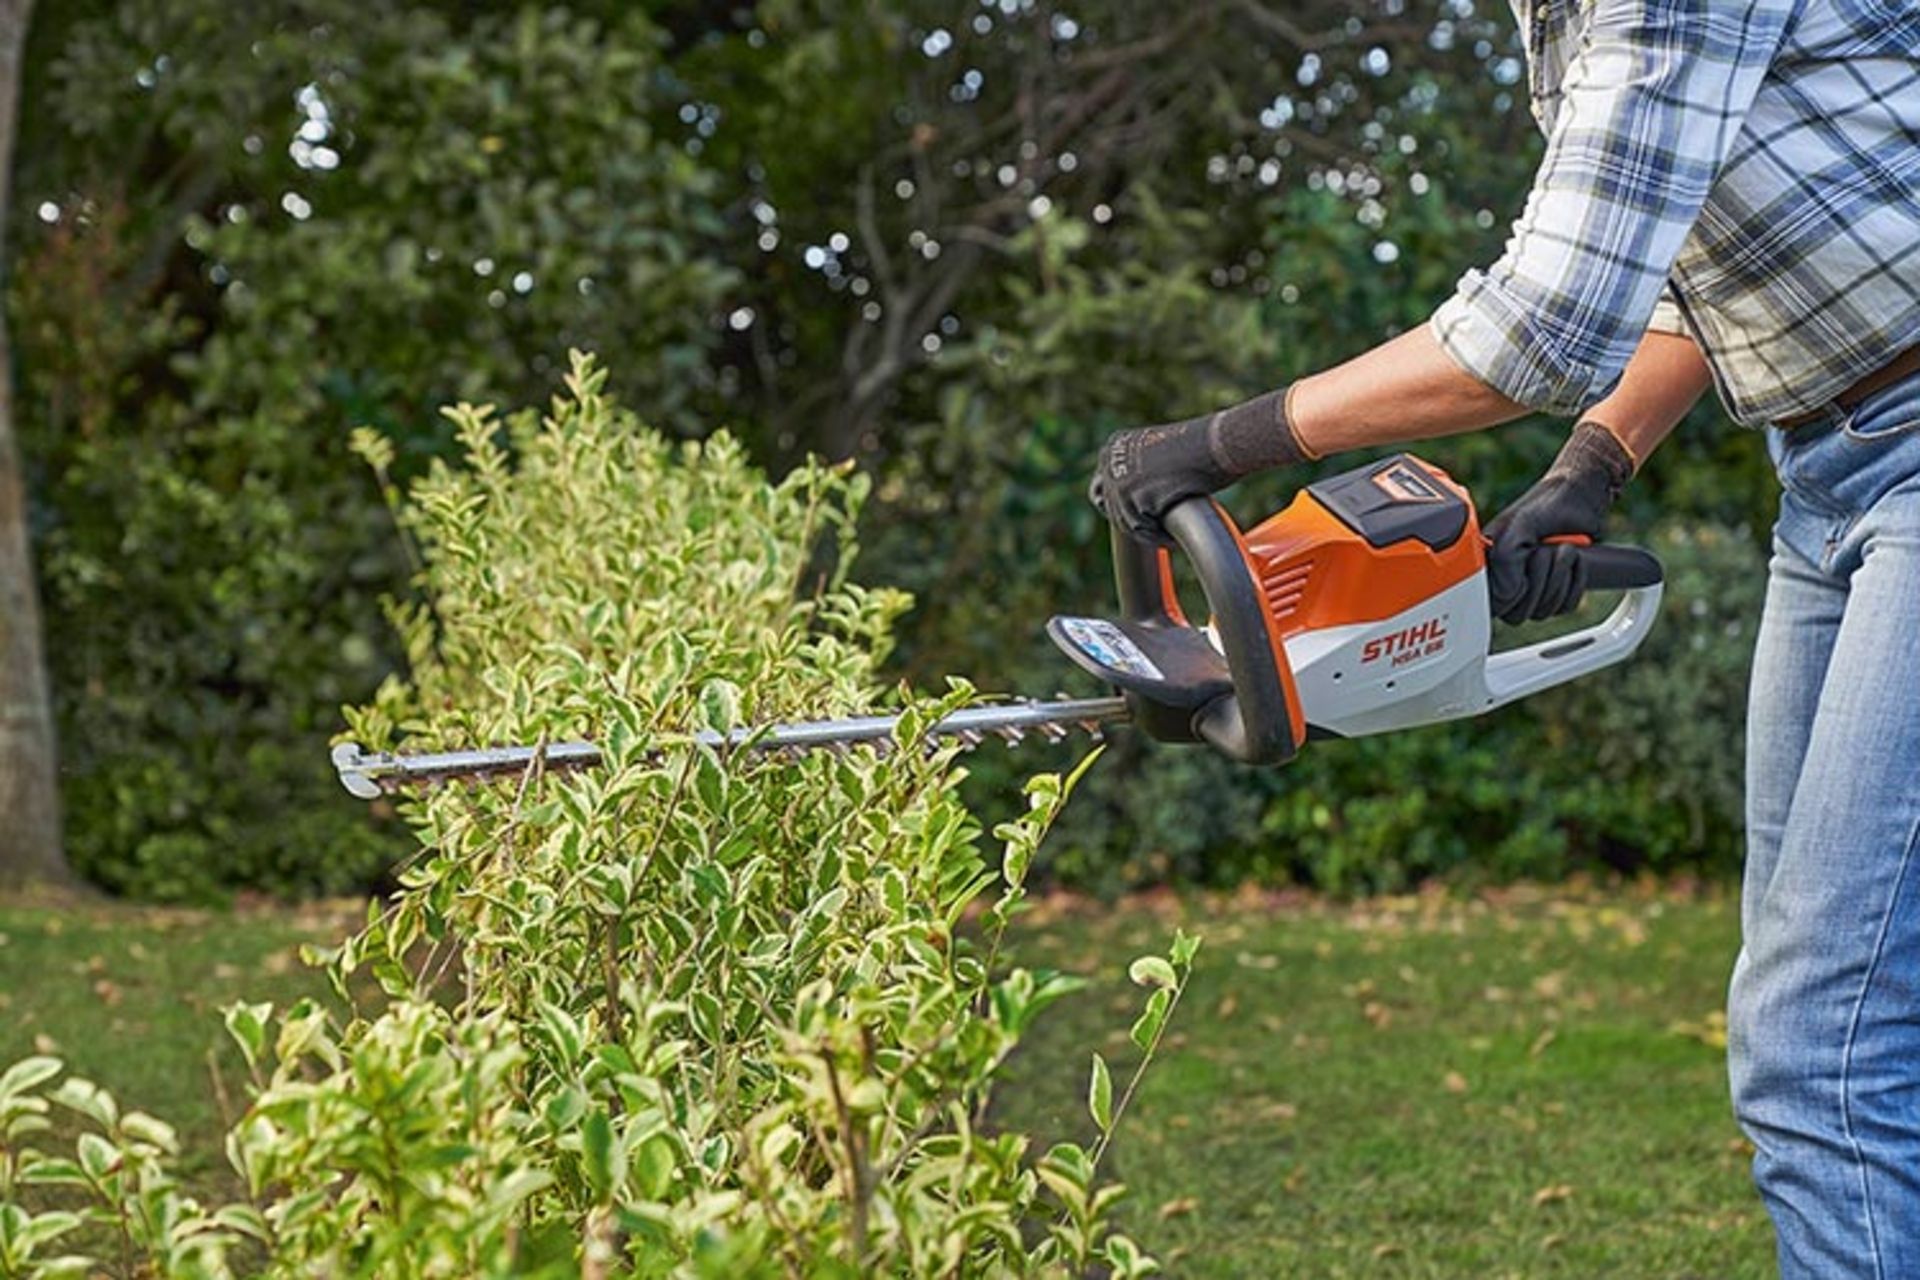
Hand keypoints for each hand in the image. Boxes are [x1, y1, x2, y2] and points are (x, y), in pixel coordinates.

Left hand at [1089, 386, 1305, 543]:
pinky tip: (1172, 538)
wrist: (1218, 443)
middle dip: (1136, 523)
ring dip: (1148, 533)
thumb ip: (1144, 475)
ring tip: (1168, 536)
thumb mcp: (1163, 457)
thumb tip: (1138, 506)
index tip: (1139, 520)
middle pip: (1113, 508)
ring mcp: (1118, 477)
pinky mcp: (1132, 495)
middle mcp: (1110, 459)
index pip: (1103, 488)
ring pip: (1126, 521)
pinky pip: (1141, 528)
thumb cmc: (1204, 449)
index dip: (1119, 508)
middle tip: (1158, 534)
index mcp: (1115, 445)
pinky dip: (1157, 537)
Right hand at [1484, 421, 1635, 623]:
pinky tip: (1575, 561)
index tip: (1526, 561)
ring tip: (1564, 550)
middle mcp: (1507, 579)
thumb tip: (1507, 595)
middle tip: (1546, 551)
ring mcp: (1533, 585)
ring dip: (1561, 580)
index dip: (1514, 592)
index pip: (1493, 605)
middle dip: (1542, 581)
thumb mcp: (1517, 527)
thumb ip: (1503, 560)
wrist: (1581, 494)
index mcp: (1489, 565)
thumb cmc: (1547, 504)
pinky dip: (1576, 584)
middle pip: (1519, 614)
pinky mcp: (1557, 588)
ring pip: (1543, 612)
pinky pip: (1565, 606)